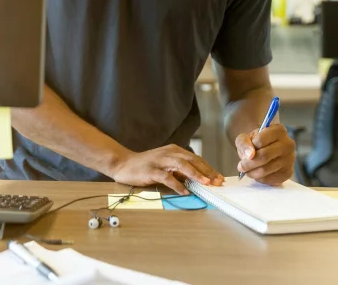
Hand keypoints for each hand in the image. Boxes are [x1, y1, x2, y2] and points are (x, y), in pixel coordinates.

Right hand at [110, 145, 224, 194]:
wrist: (123, 163)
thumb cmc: (146, 165)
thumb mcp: (165, 164)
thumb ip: (180, 170)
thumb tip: (197, 179)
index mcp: (174, 150)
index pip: (195, 158)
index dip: (208, 168)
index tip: (219, 178)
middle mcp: (168, 153)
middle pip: (192, 160)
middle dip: (206, 171)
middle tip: (217, 182)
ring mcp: (160, 161)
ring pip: (181, 165)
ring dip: (195, 174)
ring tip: (205, 183)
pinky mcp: (151, 170)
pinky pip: (166, 177)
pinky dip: (177, 184)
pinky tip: (184, 191)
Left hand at [235, 124, 295, 185]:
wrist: (264, 149)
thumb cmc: (254, 141)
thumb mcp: (245, 137)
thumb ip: (244, 143)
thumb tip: (250, 155)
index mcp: (278, 130)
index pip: (260, 141)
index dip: (249, 147)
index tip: (246, 150)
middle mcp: (288, 144)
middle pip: (264, 156)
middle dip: (248, 164)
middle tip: (240, 166)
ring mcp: (290, 159)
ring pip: (266, 169)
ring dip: (252, 172)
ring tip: (247, 170)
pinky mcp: (288, 173)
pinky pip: (271, 179)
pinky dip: (259, 178)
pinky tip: (256, 173)